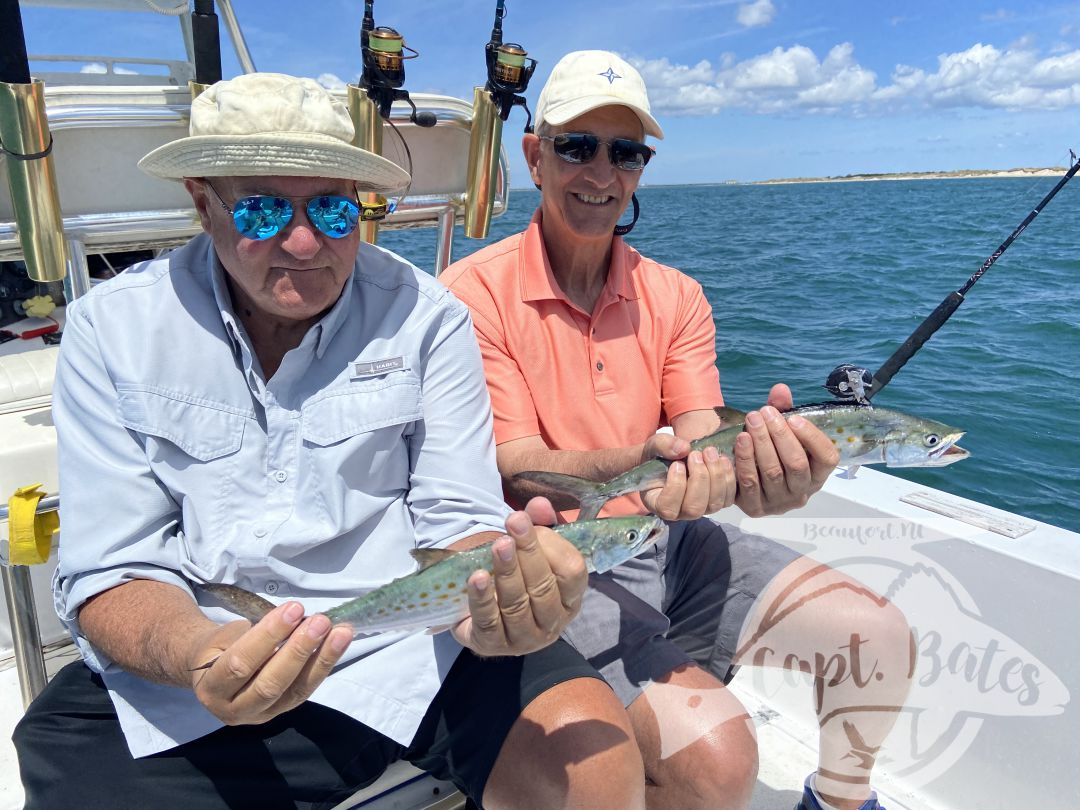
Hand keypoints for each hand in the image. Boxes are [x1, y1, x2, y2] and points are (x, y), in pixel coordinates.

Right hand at [187, 601, 351, 724]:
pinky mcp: (282, 712)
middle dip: (298, 651)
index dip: (268, 636)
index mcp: (211, 688)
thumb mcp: (224, 636)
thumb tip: (294, 620)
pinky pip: (305, 690)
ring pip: (294, 691)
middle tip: (320, 622)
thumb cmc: (220, 647)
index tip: (294, 609)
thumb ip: (253, 633)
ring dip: (321, 660)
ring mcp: (261, 715)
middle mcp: (234, 710)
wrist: (213, 672)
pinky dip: (324, 665)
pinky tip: (339, 644)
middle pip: (270, 684)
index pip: (240, 663)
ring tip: (340, 633)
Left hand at [452, 510, 586, 656]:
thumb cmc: (518, 576)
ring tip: (497, 546)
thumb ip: (540, 525)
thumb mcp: (532, 550)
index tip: (528, 522)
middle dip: (528, 553)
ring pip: (517, 605)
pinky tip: (476, 578)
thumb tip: (538, 505)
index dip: (553, 545)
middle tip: (513, 524)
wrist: (484, 613)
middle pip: (543, 587)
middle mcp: (553, 622)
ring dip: (507, 572)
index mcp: (570, 597)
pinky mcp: (495, 646)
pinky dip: (482, 599)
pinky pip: (489, 622)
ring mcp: (525, 638)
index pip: (573, 572)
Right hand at [640, 432, 736, 520]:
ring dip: (715, 476)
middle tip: (696, 454)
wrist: (677, 456)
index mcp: (659, 503)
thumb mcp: (653, 446)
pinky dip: (728, 478)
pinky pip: (728, 498)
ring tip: (710, 453)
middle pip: (694, 508)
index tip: (677, 464)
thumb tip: (683, 449)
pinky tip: (722, 459)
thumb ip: (662, 445)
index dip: (675, 487)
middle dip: (699, 479)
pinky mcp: (718, 502)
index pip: (667, 508)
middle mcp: (681, 512)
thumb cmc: (658, 456)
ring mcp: (701, 508)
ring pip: (713, 504)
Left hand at [734, 383, 838, 516]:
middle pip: (796, 464)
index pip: (827, 458)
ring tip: (751, 420)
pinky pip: (750, 483)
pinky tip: (740, 440)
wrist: (742, 476)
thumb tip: (780, 389)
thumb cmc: (770, 450)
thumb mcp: (778, 431)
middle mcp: (802, 492)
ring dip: (761, 443)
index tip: (794, 418)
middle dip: (779, 435)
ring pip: (773, 472)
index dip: (812, 437)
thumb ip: (782, 410)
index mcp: (817, 474)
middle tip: (763, 413)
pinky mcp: (756, 508)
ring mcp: (779, 503)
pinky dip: (745, 459)